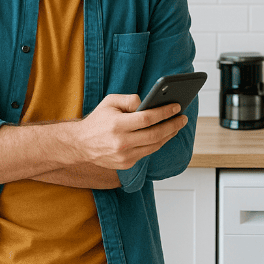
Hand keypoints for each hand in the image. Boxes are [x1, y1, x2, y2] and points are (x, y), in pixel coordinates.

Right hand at [65, 94, 187, 170]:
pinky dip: (157, 143)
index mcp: (117, 125)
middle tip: (183, 118)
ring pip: (154, 146)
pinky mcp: (126, 164)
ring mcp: (124, 156)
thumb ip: (130, 99)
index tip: (176, 106)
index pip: (147, 118)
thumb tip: (148, 103)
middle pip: (155, 134)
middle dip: (173, 125)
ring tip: (176, 126)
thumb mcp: (110, 102)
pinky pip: (147, 152)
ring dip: (169, 135)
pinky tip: (164, 135)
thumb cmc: (98, 120)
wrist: (81, 144)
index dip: (164, 112)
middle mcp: (121, 142)